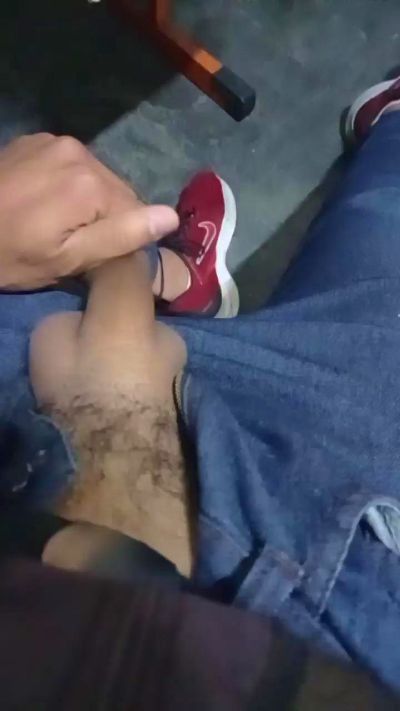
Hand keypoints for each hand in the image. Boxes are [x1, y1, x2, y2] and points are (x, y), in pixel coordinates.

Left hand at [0, 134, 177, 289]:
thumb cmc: (10, 255)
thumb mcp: (67, 259)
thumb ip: (122, 236)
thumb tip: (171, 217)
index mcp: (91, 182)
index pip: (137, 212)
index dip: (121, 239)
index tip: (92, 257)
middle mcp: (79, 151)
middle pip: (116, 191)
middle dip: (104, 218)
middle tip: (69, 244)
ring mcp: (55, 140)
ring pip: (95, 178)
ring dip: (86, 202)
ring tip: (54, 224)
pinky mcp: (37, 139)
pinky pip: (71, 165)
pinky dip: (67, 185)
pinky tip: (43, 203)